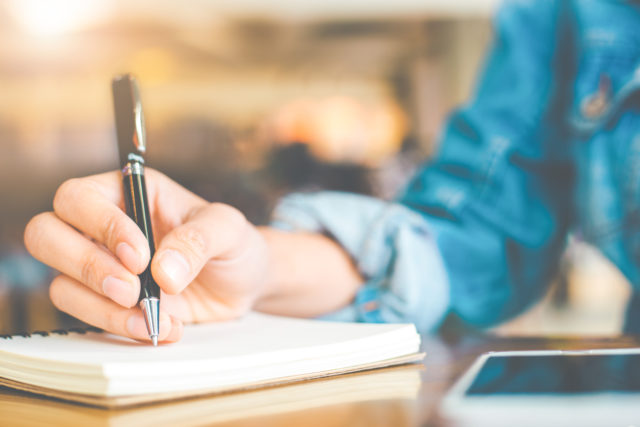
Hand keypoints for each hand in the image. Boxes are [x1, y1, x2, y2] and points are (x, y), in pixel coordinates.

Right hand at [24, 169, 270, 342]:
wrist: (243, 284)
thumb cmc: (233, 244)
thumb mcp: (229, 230)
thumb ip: (199, 239)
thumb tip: (163, 270)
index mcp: (130, 192)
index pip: (80, 197)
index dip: (101, 227)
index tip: (141, 257)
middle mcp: (105, 226)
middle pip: (46, 235)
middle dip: (86, 266)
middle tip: (132, 289)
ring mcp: (102, 267)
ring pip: (61, 284)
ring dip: (103, 307)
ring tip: (154, 316)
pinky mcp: (108, 302)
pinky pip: (87, 316)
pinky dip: (120, 326)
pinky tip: (160, 327)